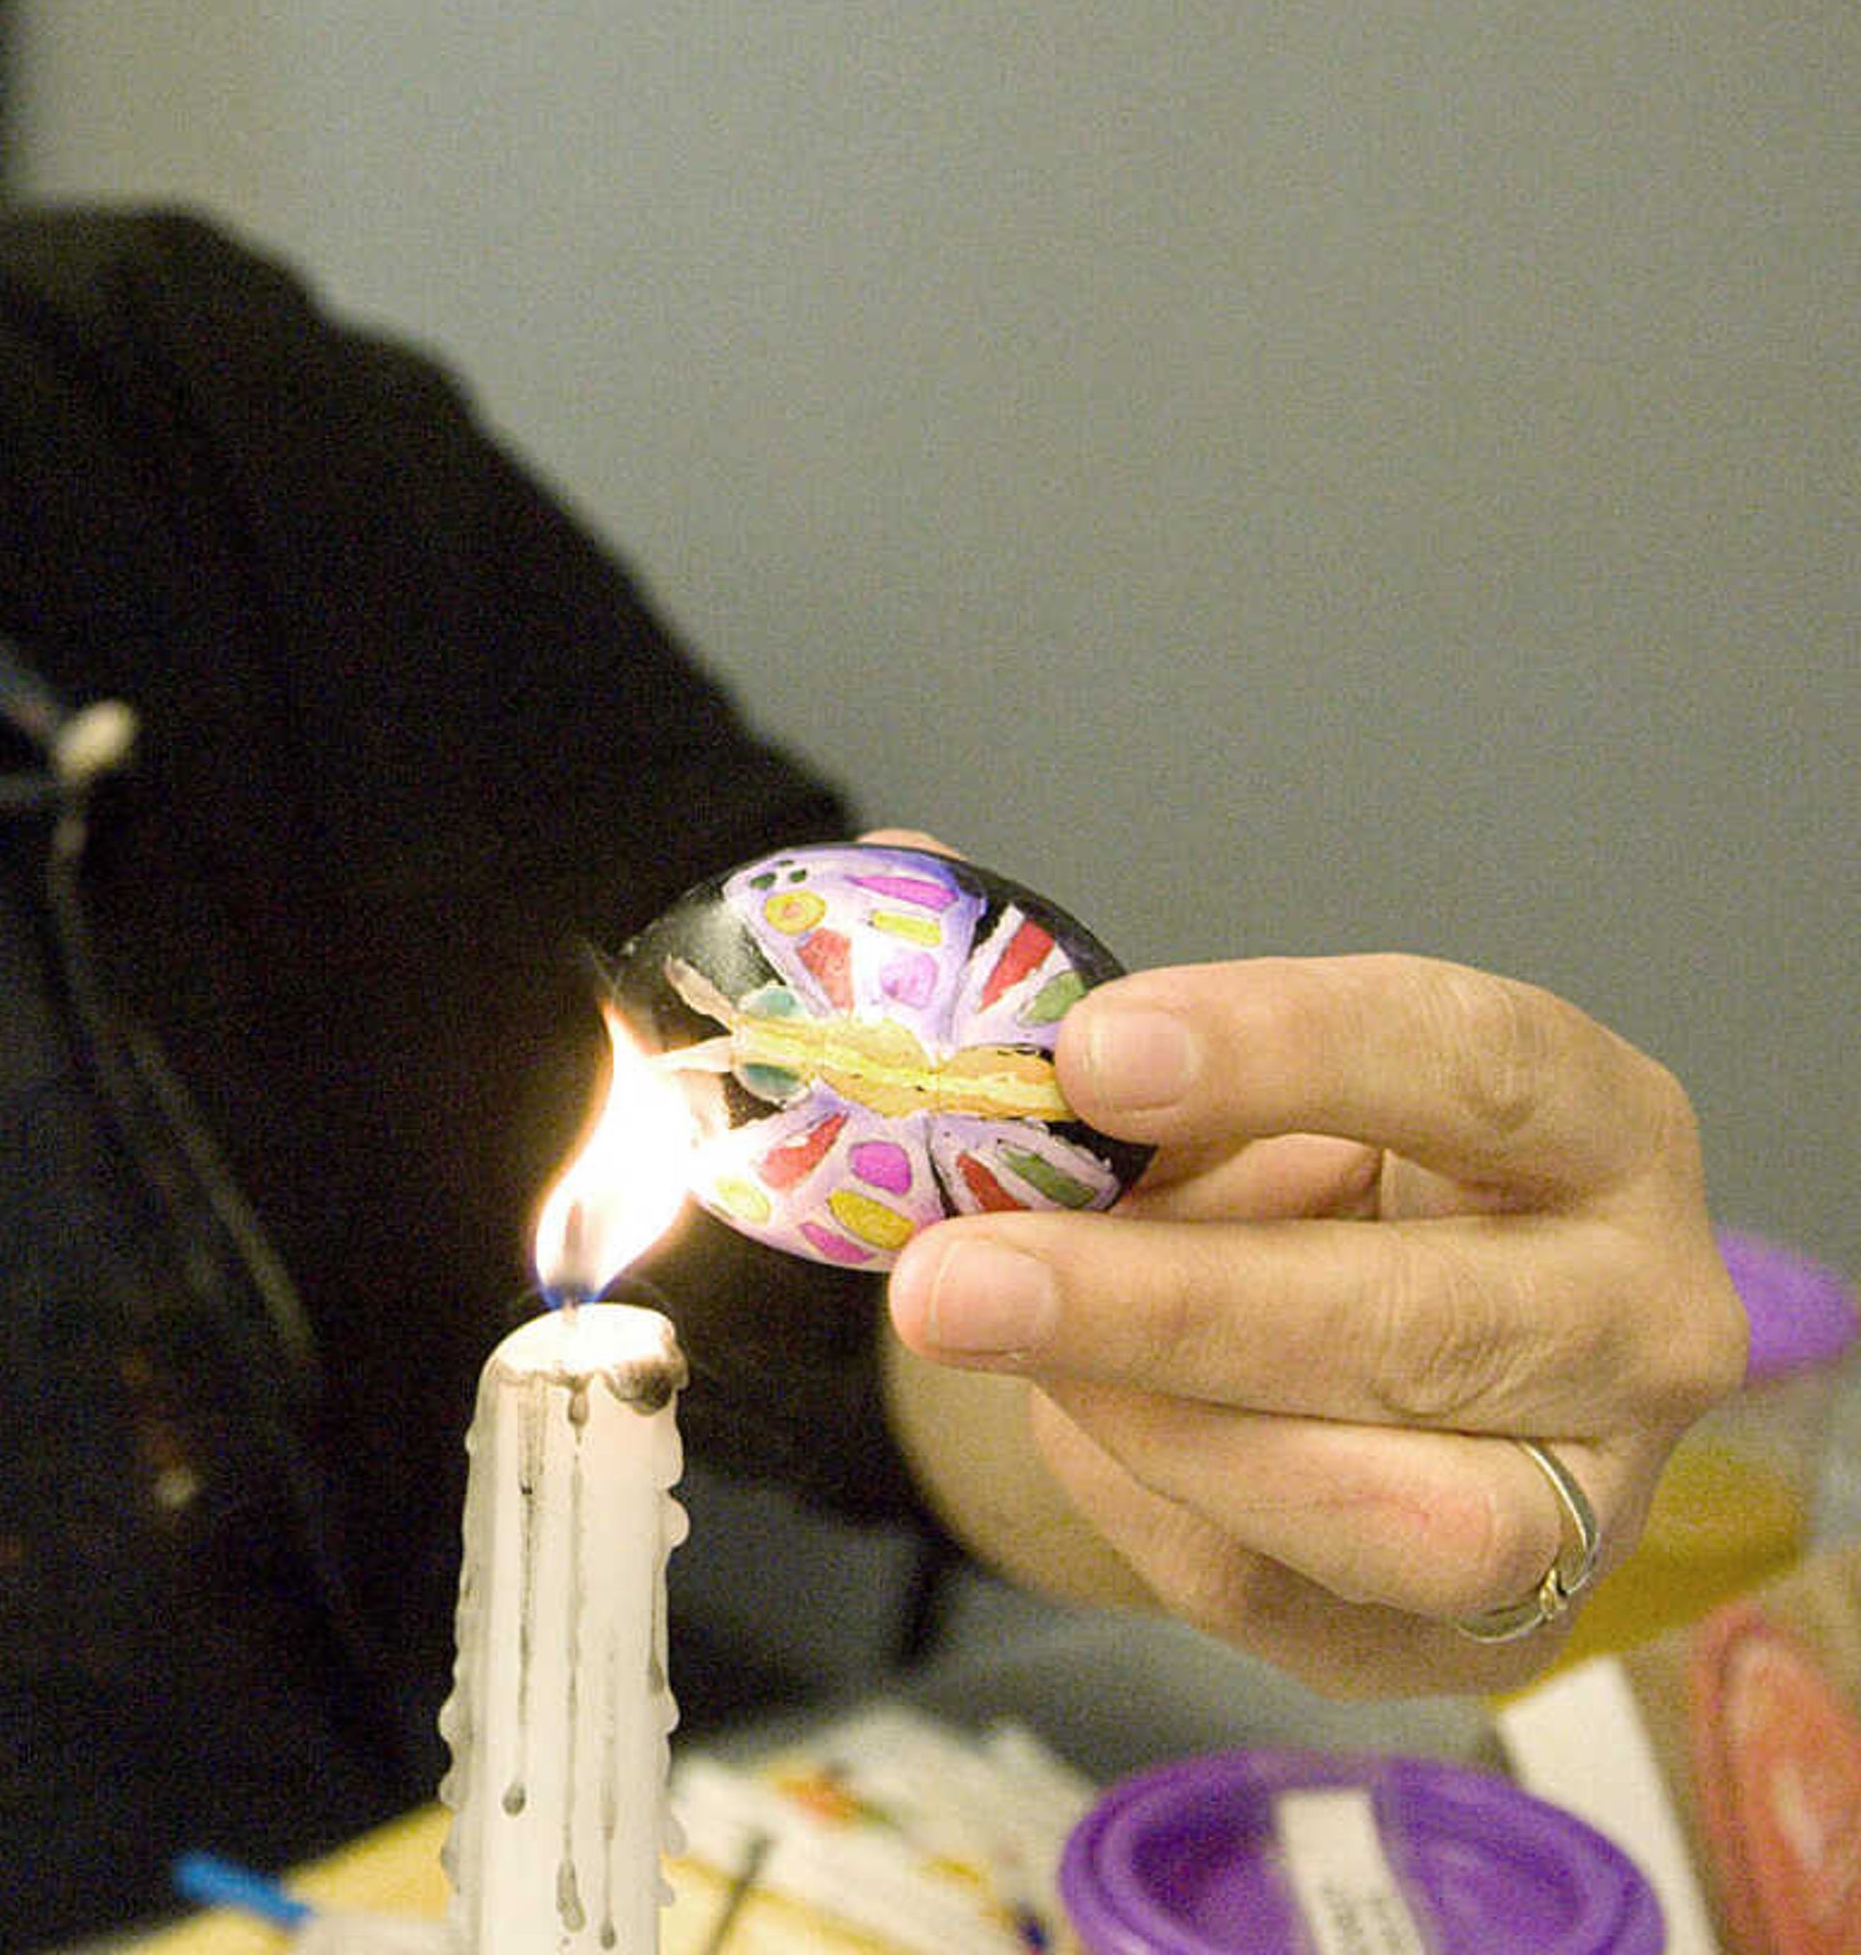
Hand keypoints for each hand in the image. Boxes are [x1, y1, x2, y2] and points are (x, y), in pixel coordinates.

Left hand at [885, 954, 1742, 1694]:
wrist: (1326, 1356)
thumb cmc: (1284, 1182)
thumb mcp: (1207, 1082)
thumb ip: (1079, 1024)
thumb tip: (910, 916)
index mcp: (1592, 1122)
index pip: (1478, 1065)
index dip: (1288, 1052)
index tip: (1094, 1056)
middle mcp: (1639, 1312)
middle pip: (1425, 1324)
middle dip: (1162, 1305)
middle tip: (951, 1278)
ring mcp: (1592, 1493)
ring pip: (1403, 1511)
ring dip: (1162, 1431)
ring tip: (998, 1344)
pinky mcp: (1491, 1633)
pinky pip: (1297, 1600)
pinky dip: (1150, 1510)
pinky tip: (1082, 1425)